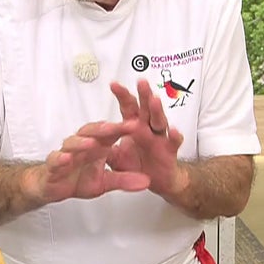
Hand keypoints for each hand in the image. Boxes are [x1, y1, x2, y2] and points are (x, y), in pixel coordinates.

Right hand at [26, 121, 150, 203]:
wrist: (53, 187)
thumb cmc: (78, 179)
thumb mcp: (106, 183)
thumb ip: (125, 180)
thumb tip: (147, 181)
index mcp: (97, 146)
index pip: (111, 133)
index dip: (123, 128)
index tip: (137, 125)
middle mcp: (82, 145)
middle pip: (93, 132)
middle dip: (104, 128)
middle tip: (117, 126)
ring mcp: (67, 153)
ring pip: (73, 142)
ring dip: (82, 142)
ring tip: (92, 143)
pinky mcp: (53, 164)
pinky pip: (56, 158)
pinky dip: (60, 158)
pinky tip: (67, 158)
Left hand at [107, 79, 188, 199]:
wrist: (157, 181)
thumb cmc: (137, 165)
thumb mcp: (116, 157)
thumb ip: (105, 148)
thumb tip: (88, 140)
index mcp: (135, 126)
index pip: (128, 107)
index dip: (122, 96)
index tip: (114, 84)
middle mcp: (148, 128)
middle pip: (146, 109)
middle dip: (143, 95)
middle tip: (141, 82)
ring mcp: (160, 138)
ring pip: (160, 121)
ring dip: (157, 110)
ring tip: (154, 100)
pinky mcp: (170, 152)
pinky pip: (173, 143)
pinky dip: (175, 137)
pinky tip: (174, 130)